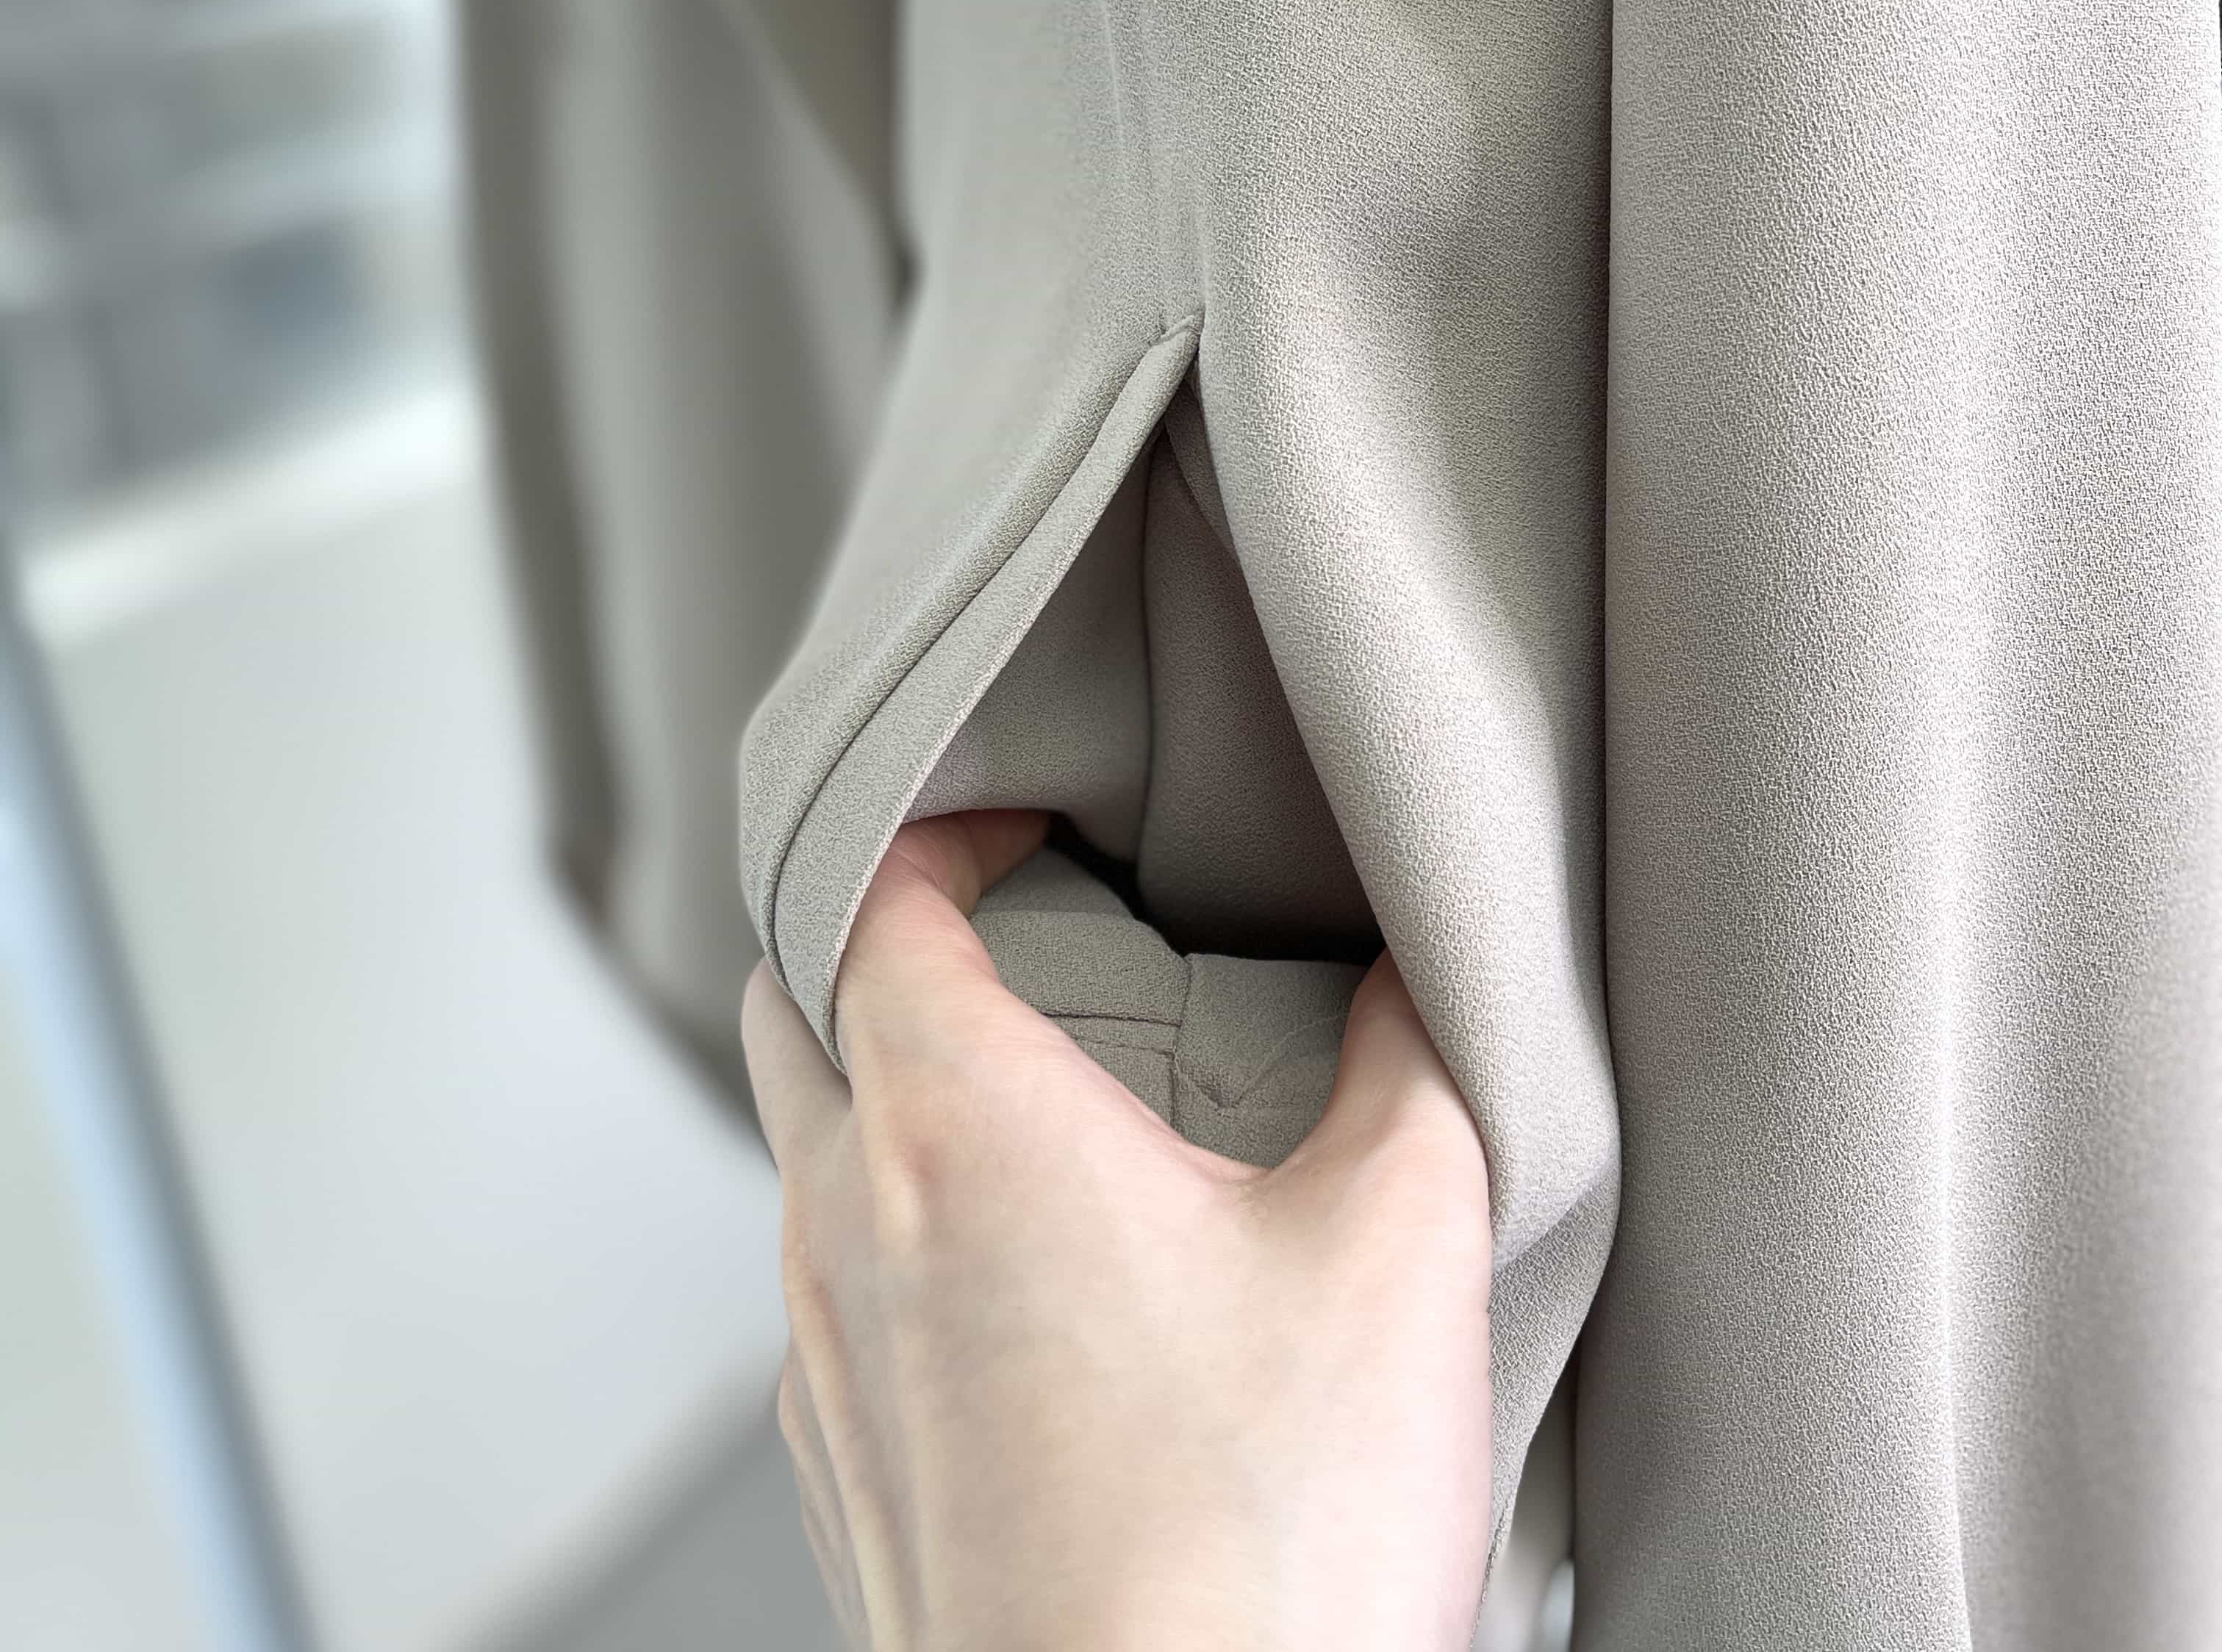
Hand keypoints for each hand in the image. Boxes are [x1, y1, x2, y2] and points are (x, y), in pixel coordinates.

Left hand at [742, 810, 1494, 1651]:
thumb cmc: (1267, 1543)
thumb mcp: (1400, 1250)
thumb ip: (1415, 1063)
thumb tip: (1419, 975)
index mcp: (956, 1127)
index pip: (873, 902)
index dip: (941, 832)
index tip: (1028, 827)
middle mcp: (849, 1228)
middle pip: (796, 1010)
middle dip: (880, 940)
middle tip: (1014, 936)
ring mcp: (823, 1366)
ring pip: (804, 1159)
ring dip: (885, 1092)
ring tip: (1037, 1105)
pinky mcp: (841, 1482)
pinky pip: (829, 1295)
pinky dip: (893, 1232)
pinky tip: (1028, 1288)